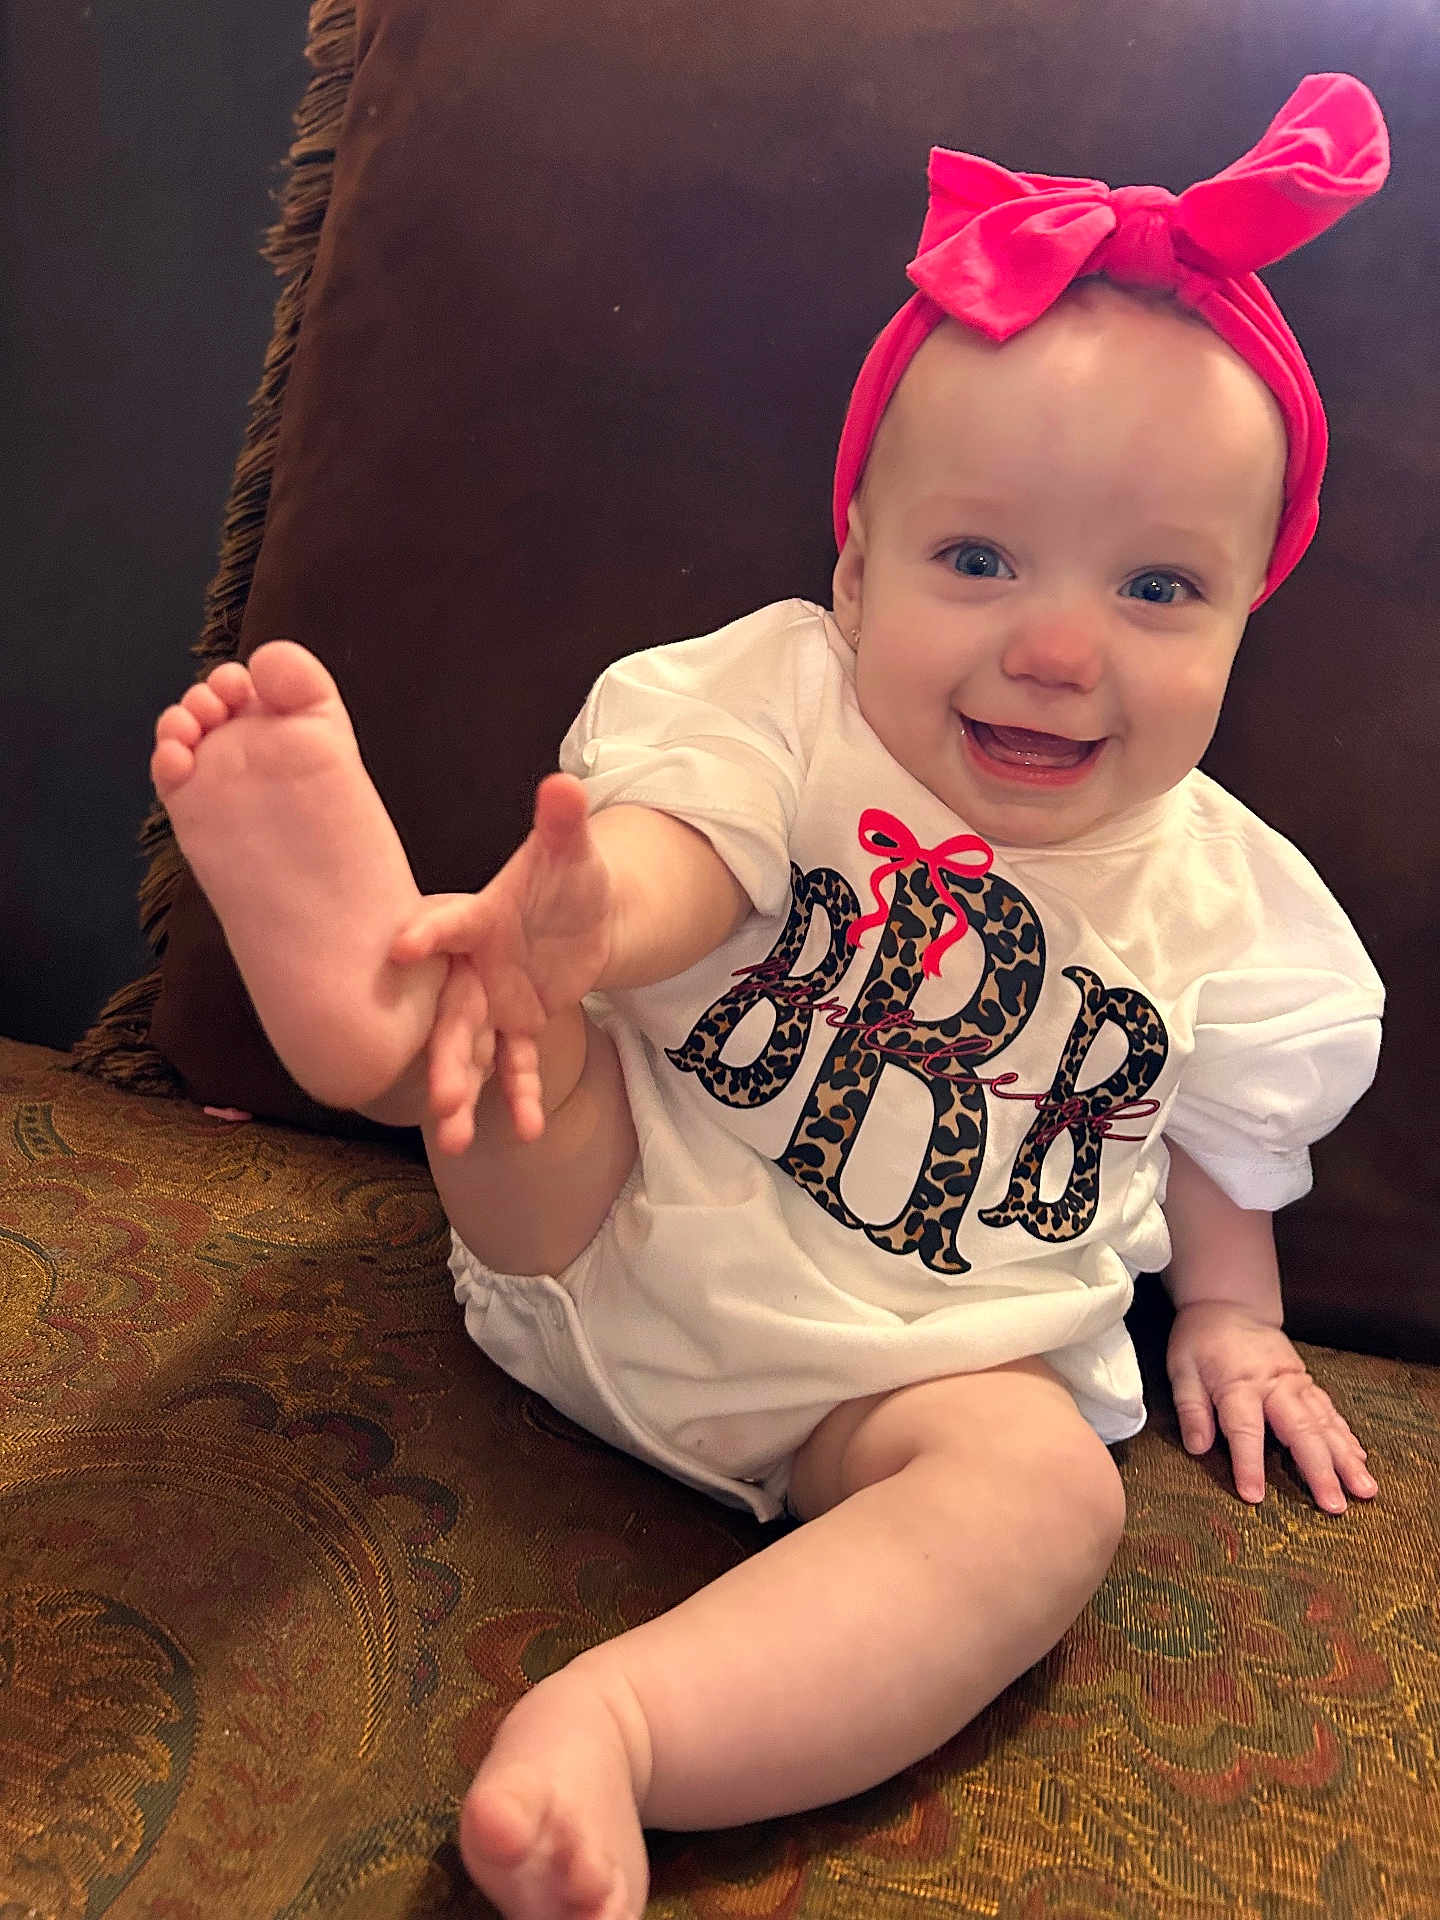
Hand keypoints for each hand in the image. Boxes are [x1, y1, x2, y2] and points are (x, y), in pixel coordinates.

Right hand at [388, 773, 613, 1153]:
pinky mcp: (519, 1025)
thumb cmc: (567, 876)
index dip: (426, 935)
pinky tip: (529, 1130)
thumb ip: (561, 824)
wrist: (583, 914)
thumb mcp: (571, 853)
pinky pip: (518, 1064)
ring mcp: (493, 1001)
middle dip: (443, 1057)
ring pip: (471, 1052)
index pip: (448, 926)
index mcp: (479, 919)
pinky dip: (523, 1095)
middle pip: (451, 1015)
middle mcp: (474, 967)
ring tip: (457, 1139)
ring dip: (464, 1092)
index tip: (400, 949)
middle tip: (436, 1098)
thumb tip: (564, 782)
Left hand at [1165, 1300, 1377, 1513]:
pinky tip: (1359, 1460)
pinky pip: (1330, 1411)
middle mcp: (1274, 1385)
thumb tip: (1198, 1447)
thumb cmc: (1200, 1340)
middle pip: (1300, 1430)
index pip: (1245, 1430)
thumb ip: (1192, 1409)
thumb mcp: (1182, 1369)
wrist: (1229, 1305)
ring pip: (1325, 1423)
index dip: (1249, 1464)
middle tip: (1335, 1506)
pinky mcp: (1306, 1382)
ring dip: (1346, 1458)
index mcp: (1238, 1384)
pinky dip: (1346, 1436)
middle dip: (1320, 1470)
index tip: (1254, 1496)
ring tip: (1365, 1490)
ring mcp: (1295, 1383)